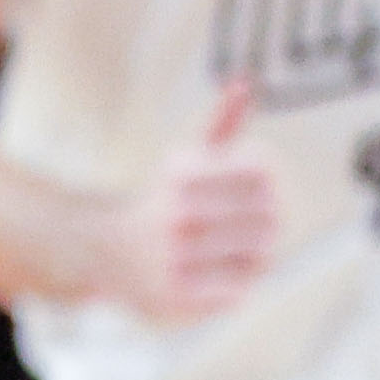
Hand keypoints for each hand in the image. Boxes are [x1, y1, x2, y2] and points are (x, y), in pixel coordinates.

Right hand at [122, 88, 279, 323]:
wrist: (106, 252)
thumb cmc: (162, 204)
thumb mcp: (186, 159)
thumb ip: (220, 124)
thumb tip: (245, 84)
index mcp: (182, 173)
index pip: (262, 173)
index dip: (274, 180)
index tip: (267, 187)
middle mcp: (175, 214)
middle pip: (268, 216)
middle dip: (271, 219)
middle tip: (265, 222)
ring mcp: (176, 257)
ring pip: (258, 255)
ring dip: (260, 252)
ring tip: (246, 247)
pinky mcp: (177, 295)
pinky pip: (239, 288)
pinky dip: (241, 281)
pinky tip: (228, 272)